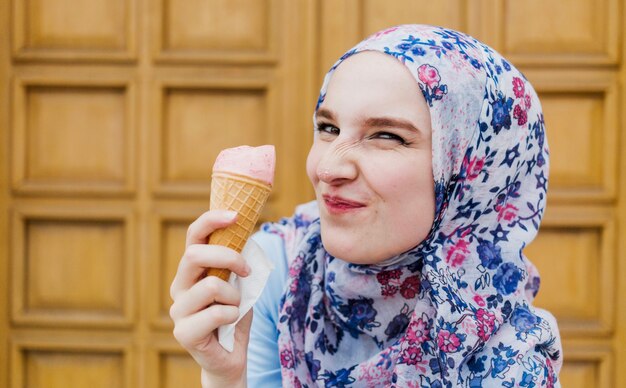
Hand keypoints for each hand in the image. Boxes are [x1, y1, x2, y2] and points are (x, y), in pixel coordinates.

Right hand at [169, 210, 252, 386]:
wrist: (231, 356)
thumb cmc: (234, 315)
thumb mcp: (240, 282)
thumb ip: (237, 261)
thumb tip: (245, 233)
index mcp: (191, 270)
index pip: (193, 236)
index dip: (211, 220)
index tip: (235, 215)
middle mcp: (179, 286)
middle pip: (195, 254)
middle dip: (228, 257)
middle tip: (247, 271)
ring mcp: (178, 309)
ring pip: (211, 285)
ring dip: (234, 296)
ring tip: (235, 307)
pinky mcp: (184, 332)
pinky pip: (217, 313)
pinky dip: (233, 315)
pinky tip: (230, 324)